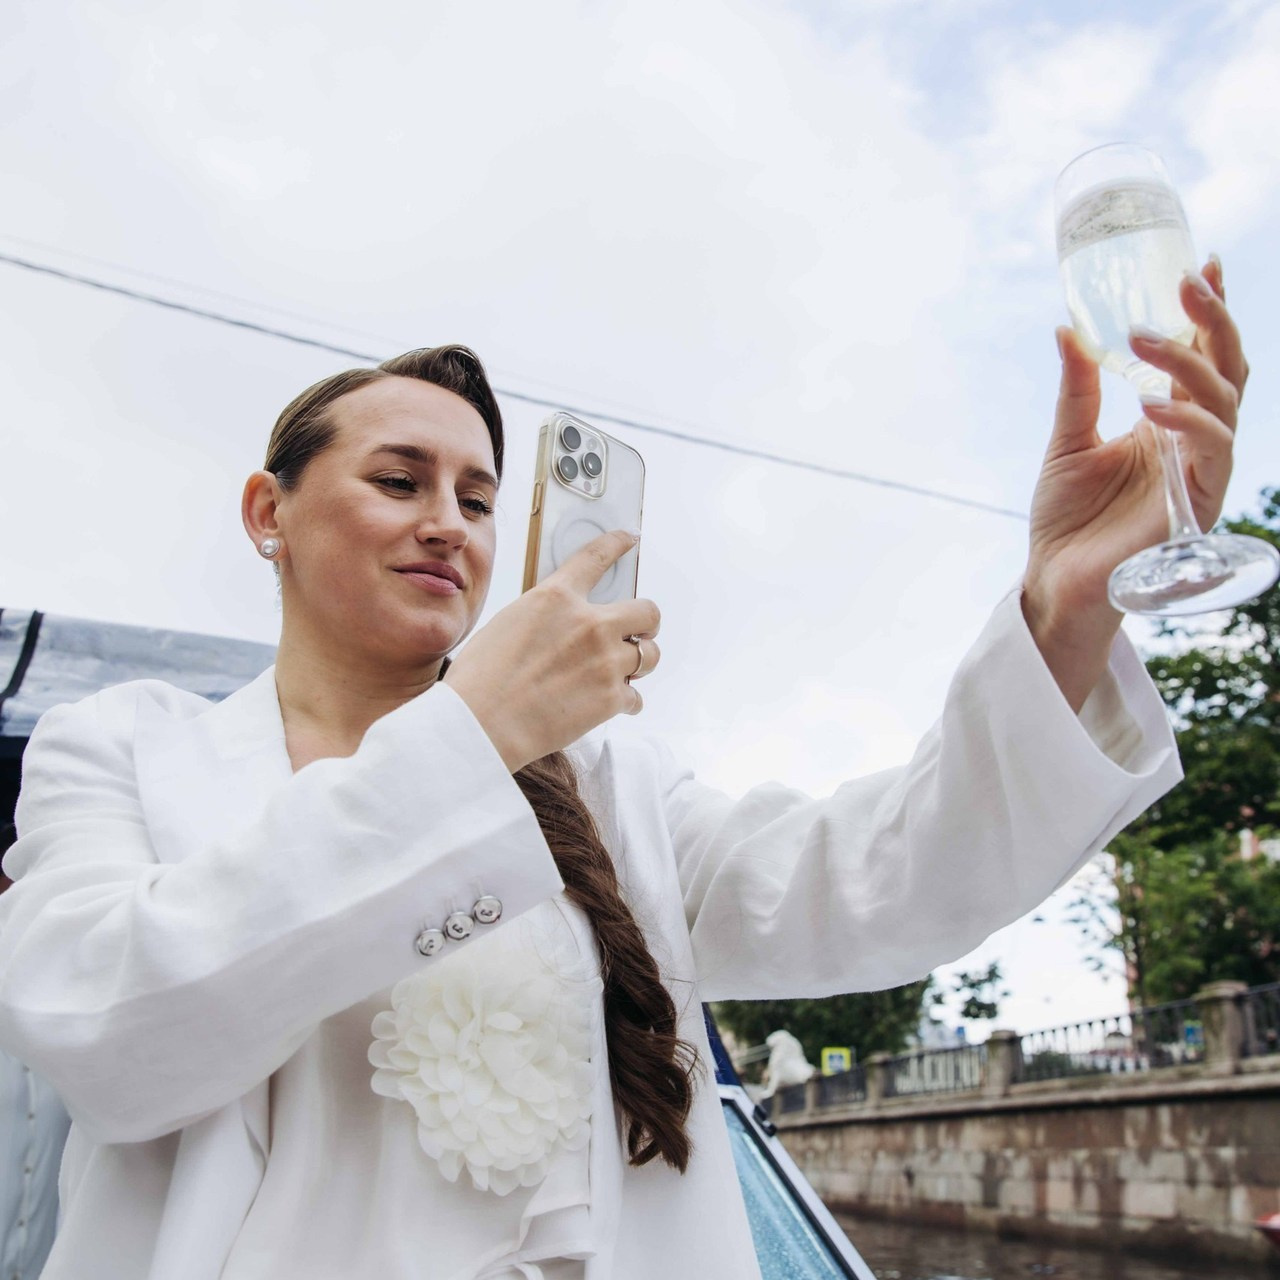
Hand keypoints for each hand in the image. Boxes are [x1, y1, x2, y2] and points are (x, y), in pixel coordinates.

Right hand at [443, 530, 660, 771]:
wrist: (480, 724)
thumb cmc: (481, 678)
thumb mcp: (508, 624)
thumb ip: (546, 617)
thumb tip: (564, 626)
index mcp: (556, 598)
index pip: (597, 557)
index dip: (618, 543)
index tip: (631, 538)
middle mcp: (590, 624)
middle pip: (648, 612)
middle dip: (647, 623)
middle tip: (638, 634)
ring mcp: (605, 662)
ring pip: (650, 656)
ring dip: (640, 663)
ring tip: (622, 673)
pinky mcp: (611, 699)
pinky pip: (636, 697)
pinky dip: (626, 701)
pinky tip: (610, 704)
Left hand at [1023, 257, 1246, 708]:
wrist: (1055, 579)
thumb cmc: (1065, 518)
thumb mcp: (1067, 442)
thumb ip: (1078, 388)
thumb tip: (1069, 327)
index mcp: (1167, 421)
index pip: (1201, 357)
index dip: (1207, 312)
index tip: (1204, 262)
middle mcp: (1192, 440)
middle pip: (1225, 368)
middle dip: (1213, 320)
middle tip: (1188, 279)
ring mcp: (1199, 470)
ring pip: (1224, 401)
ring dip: (1191, 364)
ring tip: (1145, 338)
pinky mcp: (1198, 502)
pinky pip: (1212, 451)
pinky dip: (1187, 421)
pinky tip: (1151, 404)